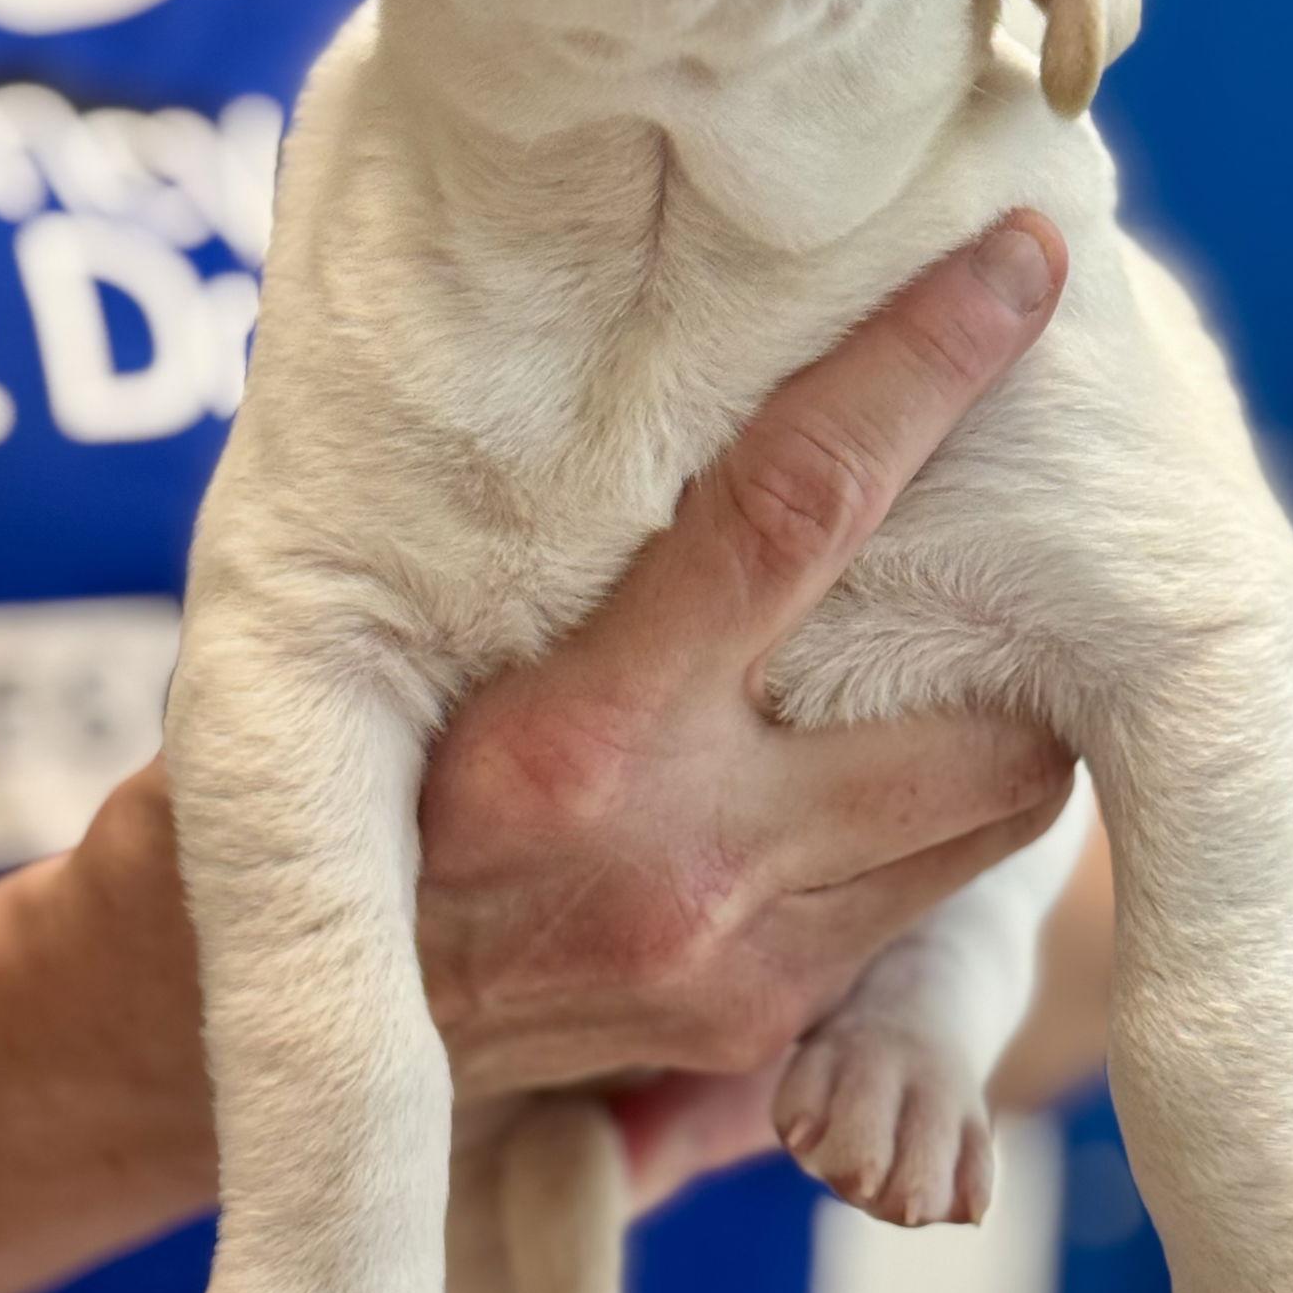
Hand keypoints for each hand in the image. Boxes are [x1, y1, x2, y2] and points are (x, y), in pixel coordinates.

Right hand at [0, 211, 1070, 1292]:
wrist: (258, 1017)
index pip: (794, 509)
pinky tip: (881, 772)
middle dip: (1033, 638)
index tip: (1020, 259)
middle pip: (984, 728)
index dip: (923, 370)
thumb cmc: (337, 770)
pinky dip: (933, 831)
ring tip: (968, 655)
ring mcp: (734, 967)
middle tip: (1022, 545)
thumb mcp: (413, 631)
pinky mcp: (753, 1034)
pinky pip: (917, 913)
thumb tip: (689, 352)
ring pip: (986, 830)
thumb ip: (567, 537)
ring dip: (1004, 736)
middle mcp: (677, 862)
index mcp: (571, 736)